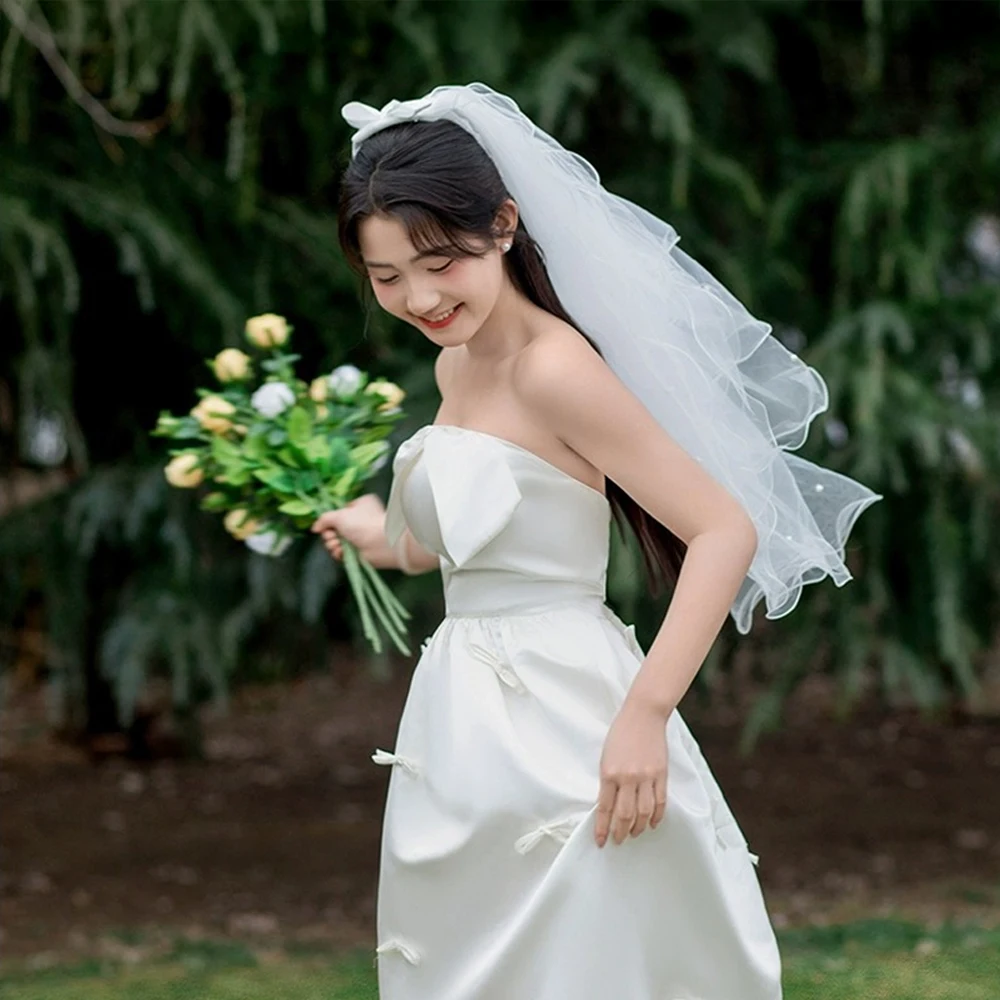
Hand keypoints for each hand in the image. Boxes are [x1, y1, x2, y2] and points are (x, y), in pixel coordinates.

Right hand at [311, 493, 386, 562]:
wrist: (381, 544)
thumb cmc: (363, 524)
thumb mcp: (339, 515)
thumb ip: (324, 519)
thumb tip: (315, 528)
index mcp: (359, 506)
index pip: (338, 512)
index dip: (330, 518)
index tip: (327, 523)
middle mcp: (358, 521)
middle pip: (333, 528)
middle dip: (329, 533)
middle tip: (333, 535)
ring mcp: (358, 537)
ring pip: (335, 541)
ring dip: (332, 544)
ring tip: (338, 544)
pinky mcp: (357, 552)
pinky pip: (340, 552)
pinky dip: (338, 553)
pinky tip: (342, 552)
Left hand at [594, 696, 668, 847]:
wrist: (643, 714)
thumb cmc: (621, 733)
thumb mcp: (606, 756)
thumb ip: (608, 780)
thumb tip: (609, 804)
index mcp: (609, 772)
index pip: (605, 808)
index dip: (603, 828)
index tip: (601, 840)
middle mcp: (628, 777)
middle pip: (624, 815)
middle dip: (620, 832)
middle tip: (618, 840)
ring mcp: (646, 777)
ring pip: (643, 812)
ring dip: (638, 827)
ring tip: (633, 833)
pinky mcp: (661, 774)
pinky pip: (660, 802)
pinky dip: (656, 816)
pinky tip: (652, 823)